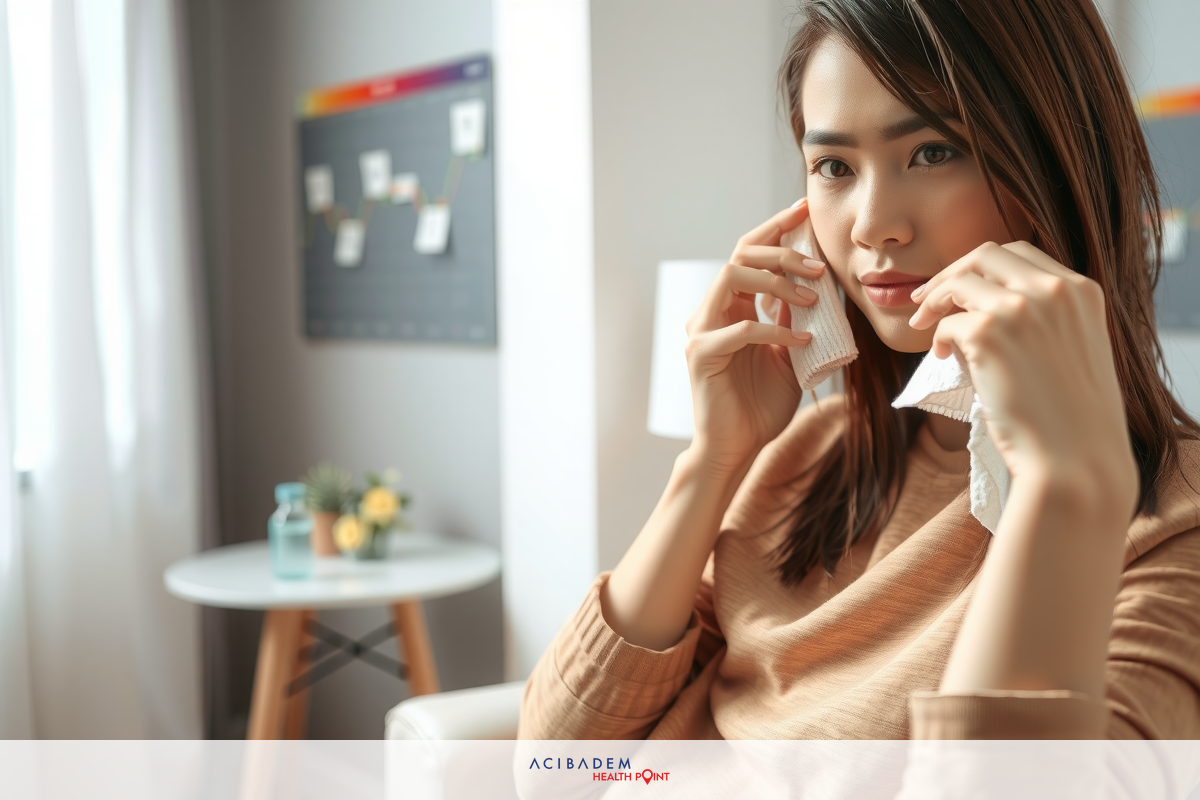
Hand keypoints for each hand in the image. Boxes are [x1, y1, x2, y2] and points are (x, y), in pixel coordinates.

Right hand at [684, 199, 825, 472]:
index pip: (747, 253)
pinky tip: (802, 341)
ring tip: (810, 299)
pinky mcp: (702, 355)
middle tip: (818, 266)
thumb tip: (816, 285)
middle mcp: (710, 313)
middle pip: (739, 255)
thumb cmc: (760, 406)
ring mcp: (701, 332)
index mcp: (730, 308)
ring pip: (731, 278)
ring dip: (775, 282)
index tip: (803, 213)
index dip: (774, 229)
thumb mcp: (790, 354)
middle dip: (782, 251)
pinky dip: (775, 330)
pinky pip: (741, 329)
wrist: (738, 448)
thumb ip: (795, 319)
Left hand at [907, 241, 1136, 509]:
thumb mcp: (1068, 351)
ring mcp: (1021, 307)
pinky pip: (946, 323)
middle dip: (952, 272)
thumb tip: (974, 308)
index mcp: (1081, 291)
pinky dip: (937, 337)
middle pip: (986, 253)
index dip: (982, 268)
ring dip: (935, 299)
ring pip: (960, 280)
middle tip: (925, 299)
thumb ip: (1038, 320)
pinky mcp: (989, 332)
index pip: (1021, 254)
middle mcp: (1054, 289)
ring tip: (922, 325)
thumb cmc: (1070, 419)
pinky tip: (941, 357)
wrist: (1075, 462)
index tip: (960, 287)